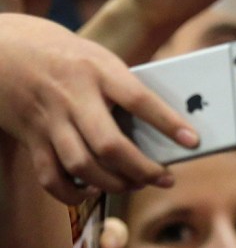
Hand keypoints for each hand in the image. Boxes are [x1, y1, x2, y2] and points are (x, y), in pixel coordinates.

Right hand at [0, 13, 196, 203]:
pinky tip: (93, 190)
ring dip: (115, 184)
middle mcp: (72, 96)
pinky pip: (52, 177)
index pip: (138, 99)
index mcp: (95, 69)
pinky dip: (75, 193)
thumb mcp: (96, 58)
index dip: (168, 123)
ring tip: (136, 184)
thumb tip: (165, 127)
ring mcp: (48, 119)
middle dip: (143, 169)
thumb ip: (123, 88)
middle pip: (110, 144)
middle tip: (165, 177)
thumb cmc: (62, 55)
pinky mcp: (31, 138)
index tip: (193, 141)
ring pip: (83, 166)